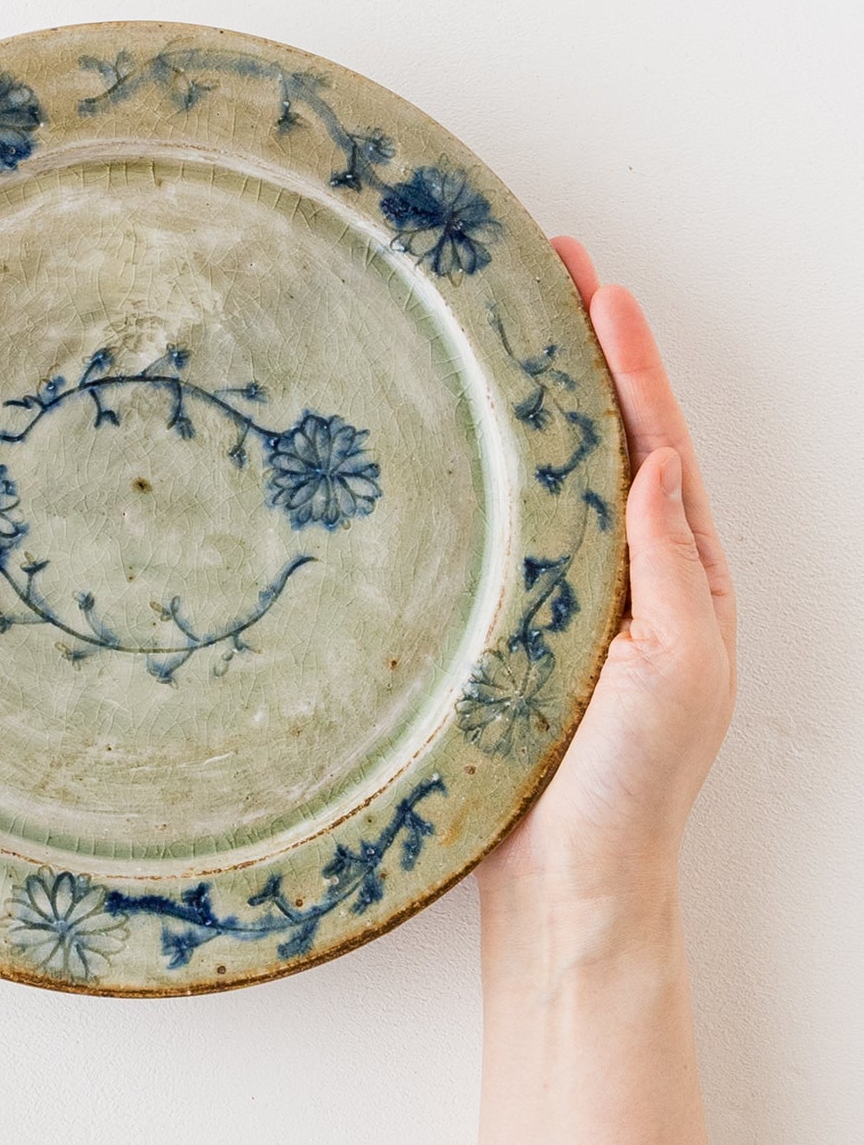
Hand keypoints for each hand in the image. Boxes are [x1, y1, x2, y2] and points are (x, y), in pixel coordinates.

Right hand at [475, 237, 736, 904]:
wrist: (570, 874)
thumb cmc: (632, 784)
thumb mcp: (677, 669)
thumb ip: (668, 566)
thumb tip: (660, 460)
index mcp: (680, 572)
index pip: (654, 439)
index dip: (627, 358)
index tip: (595, 284)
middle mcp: (626, 567)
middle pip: (606, 433)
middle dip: (583, 346)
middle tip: (545, 269)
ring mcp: (569, 590)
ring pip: (551, 470)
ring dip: (536, 395)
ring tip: (505, 327)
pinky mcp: (514, 619)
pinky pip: (507, 523)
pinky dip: (494, 466)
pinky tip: (463, 436)